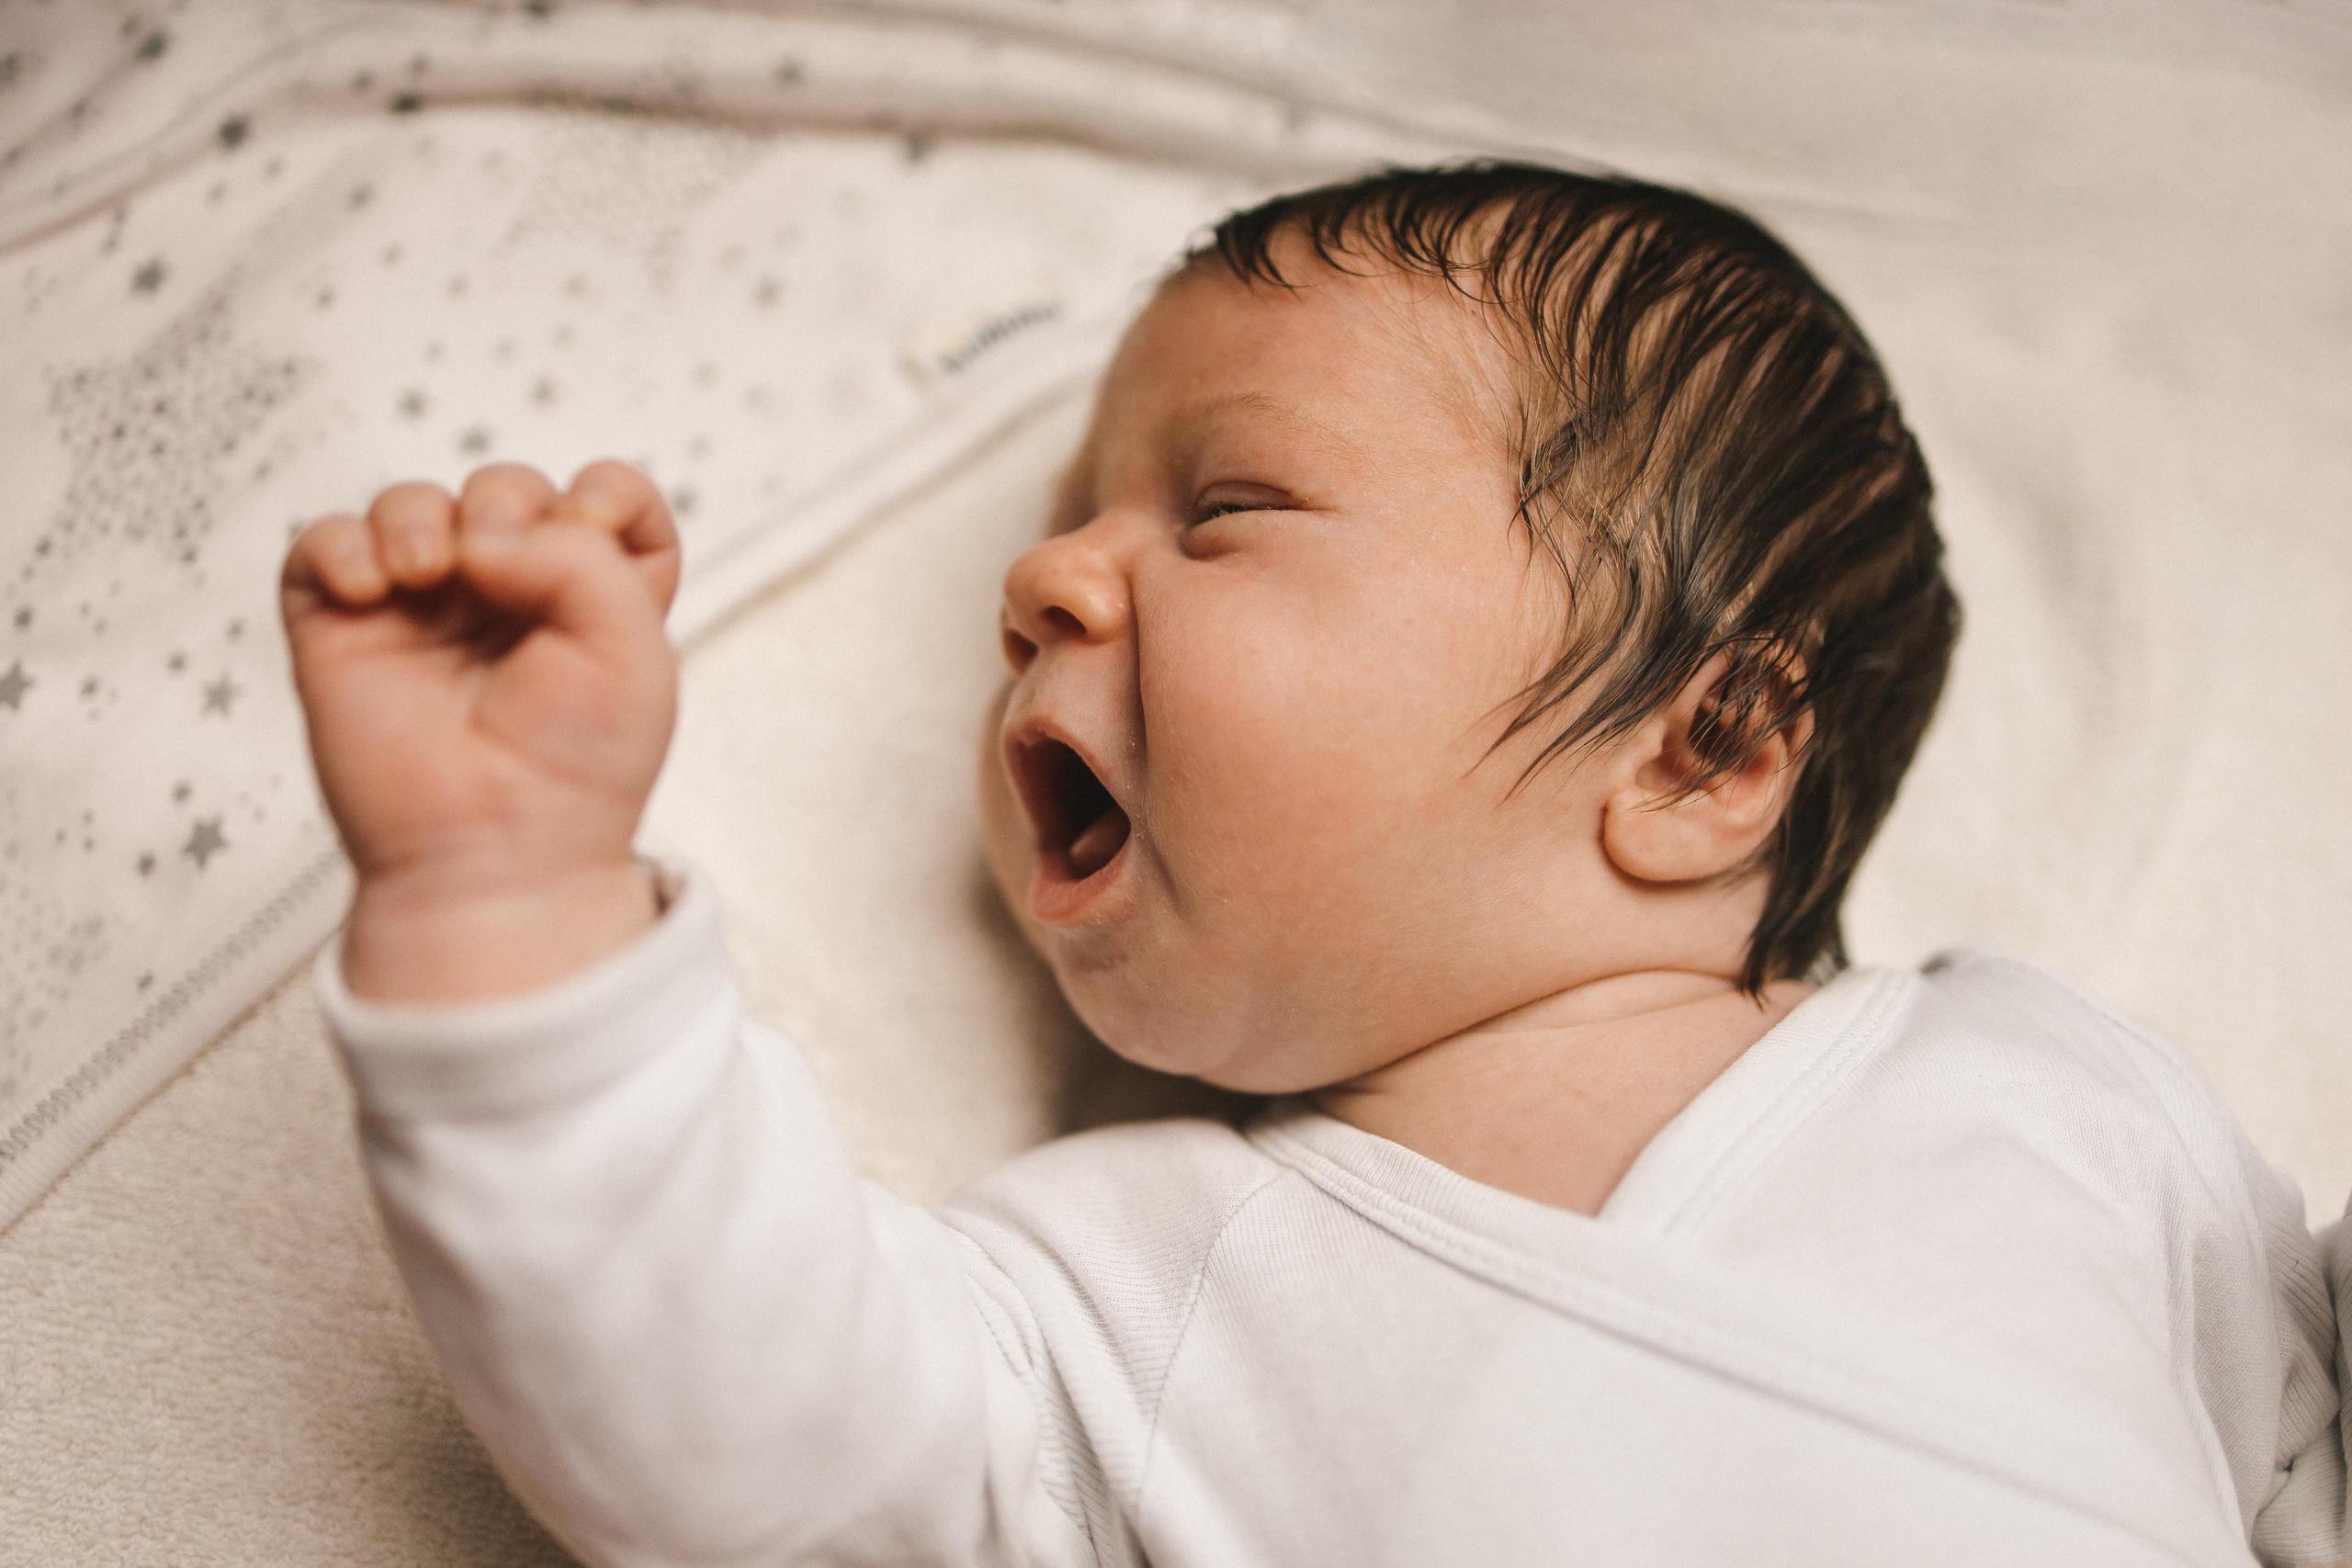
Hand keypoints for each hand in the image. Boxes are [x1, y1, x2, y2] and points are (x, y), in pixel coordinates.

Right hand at [282, 462, 681, 1001]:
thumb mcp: (632, 650)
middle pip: (505, 491)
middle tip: (495, 558)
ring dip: (417, 515)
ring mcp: (424, 613)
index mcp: (593, 602)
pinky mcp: (346, 632)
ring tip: (424, 572)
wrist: (499, 853)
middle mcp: (510, 600)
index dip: (608, 495)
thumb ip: (583, 555)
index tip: (596, 526)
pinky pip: (323, 546)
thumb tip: (478, 533)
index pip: (609, 503)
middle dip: (504, 500)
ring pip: (413, 505)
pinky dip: (341, 545)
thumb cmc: (577, 770)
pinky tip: (372, 586)